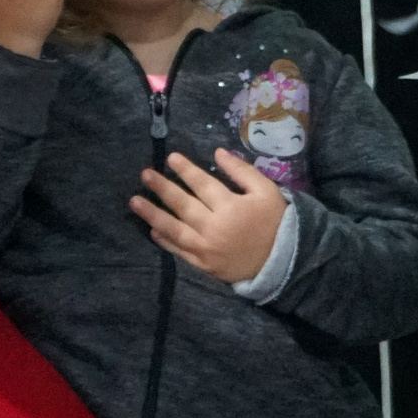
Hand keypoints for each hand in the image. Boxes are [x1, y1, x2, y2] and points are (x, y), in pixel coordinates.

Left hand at [133, 149, 285, 282]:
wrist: (283, 261)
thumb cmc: (275, 221)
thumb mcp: (267, 191)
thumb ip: (242, 171)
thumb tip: (218, 153)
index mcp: (231, 206)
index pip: (202, 184)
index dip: (185, 170)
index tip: (170, 157)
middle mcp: (214, 227)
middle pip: (182, 204)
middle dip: (162, 187)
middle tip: (145, 174)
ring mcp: (206, 248)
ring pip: (173, 229)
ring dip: (152, 214)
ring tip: (134, 201)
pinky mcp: (203, 264)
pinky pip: (179, 251)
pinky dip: (164, 240)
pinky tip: (152, 229)